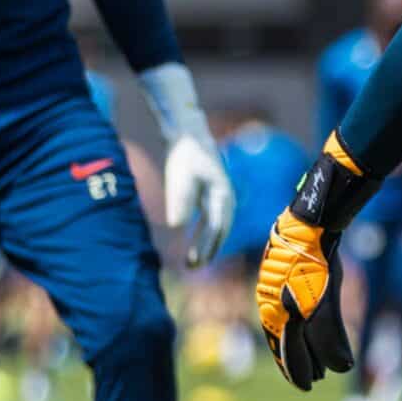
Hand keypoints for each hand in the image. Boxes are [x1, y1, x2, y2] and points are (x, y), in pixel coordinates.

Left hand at [162, 134, 233, 267]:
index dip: (207, 246)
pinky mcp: (210, 194)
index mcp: (222, 195)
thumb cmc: (185, 155)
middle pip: (219, 230)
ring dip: (206, 243)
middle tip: (192, 266)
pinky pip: (210, 219)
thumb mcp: (181, 177)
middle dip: (208, 250)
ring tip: (192, 260)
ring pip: (216, 226)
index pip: (217, 227)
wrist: (189, 133)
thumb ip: (180, 201)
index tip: (195, 261)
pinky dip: (203, 233)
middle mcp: (225, 198)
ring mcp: (219, 196)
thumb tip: (176, 226)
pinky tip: (192, 240)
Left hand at [257, 134, 374, 388]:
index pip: (274, 333)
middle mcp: (276, 298)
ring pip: (306, 340)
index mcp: (266, 292)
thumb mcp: (290, 265)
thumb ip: (290, 288)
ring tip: (319, 378)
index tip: (293, 372)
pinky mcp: (318, 294)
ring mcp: (297, 296)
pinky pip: (328, 330)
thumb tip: (295, 308)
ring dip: (314, 362)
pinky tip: (344, 364)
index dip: (284, 355)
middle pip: (287, 341)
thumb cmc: (304, 235)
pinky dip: (336, 348)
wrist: (314, 215)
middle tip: (304, 384)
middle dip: (295, 365)